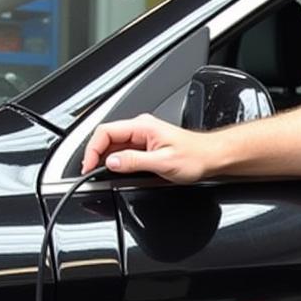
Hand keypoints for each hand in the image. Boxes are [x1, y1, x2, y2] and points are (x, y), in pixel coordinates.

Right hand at [81, 113, 215, 182]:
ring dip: (106, 159)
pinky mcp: (148, 146)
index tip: (88, 166)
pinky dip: (118, 161)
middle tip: (91, 172)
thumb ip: (135, 161)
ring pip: (115, 145)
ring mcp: (144, 137)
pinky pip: (126, 151)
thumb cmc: (196, 156)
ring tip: (101, 173)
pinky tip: (118, 171)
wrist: (212, 157)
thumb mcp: (163, 162)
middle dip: (96, 155)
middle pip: (107, 138)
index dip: (92, 149)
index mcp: (142, 126)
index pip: (105, 132)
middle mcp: (141, 128)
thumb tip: (112, 162)